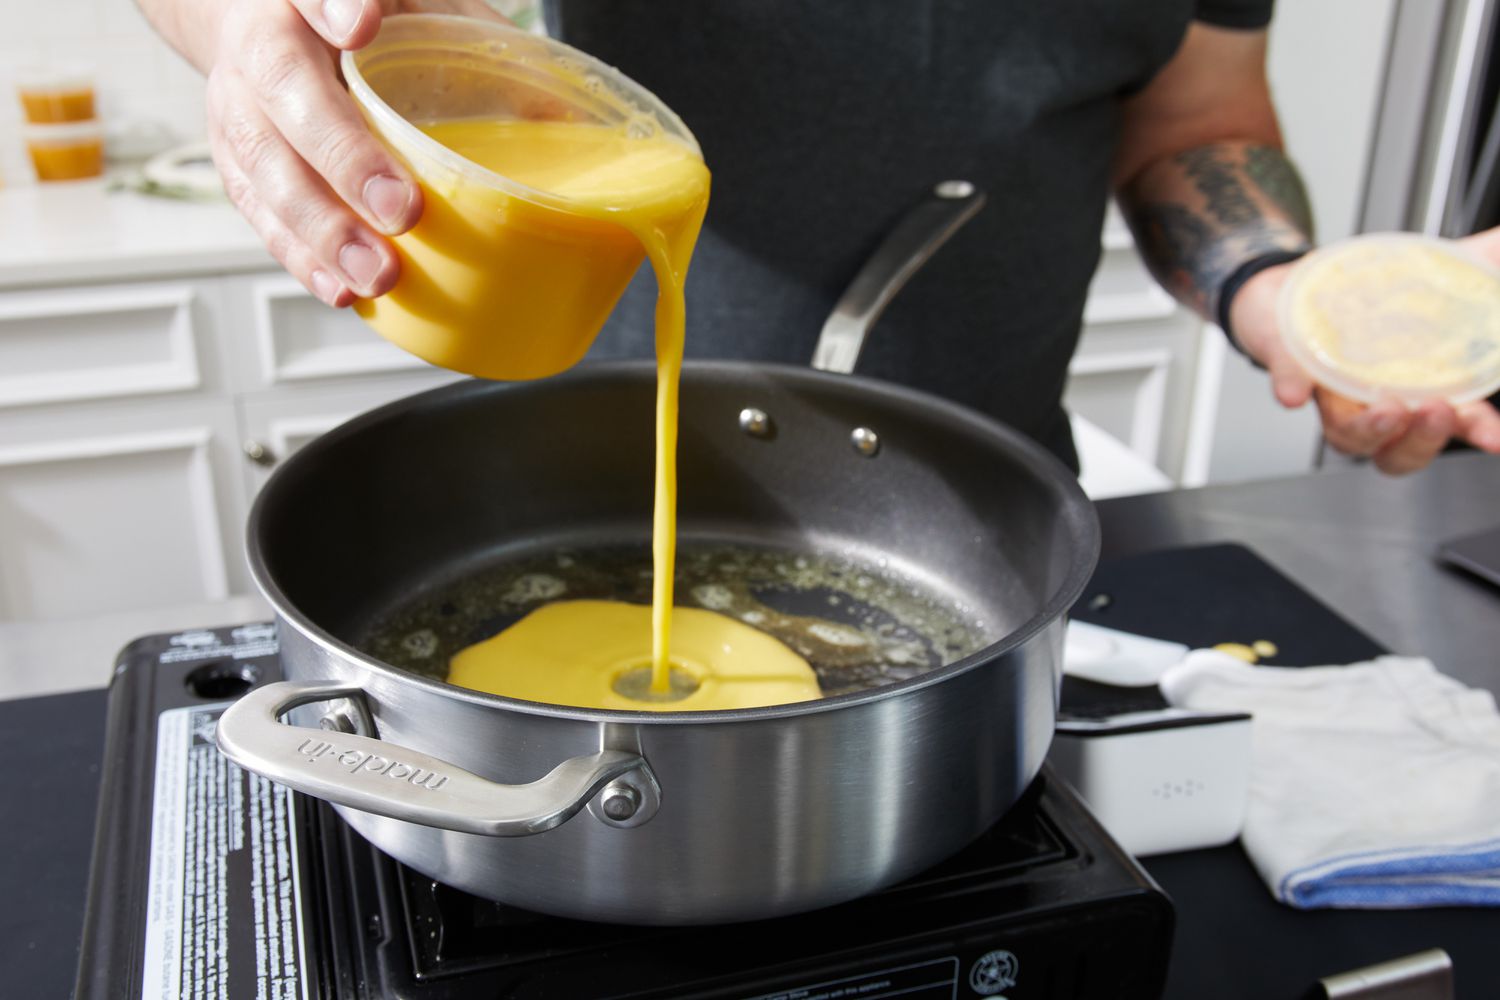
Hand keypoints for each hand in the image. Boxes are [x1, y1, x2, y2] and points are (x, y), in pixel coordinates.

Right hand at [200, 0, 504, 306]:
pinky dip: (301, 255)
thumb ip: (476, 48)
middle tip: (402, 210)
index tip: (362, 24)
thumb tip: (567, 123)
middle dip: (345, 158)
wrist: (266, 25)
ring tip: (376, 273)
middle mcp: (261, 42)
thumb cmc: (361, 22)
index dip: (334, 5)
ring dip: (323, 229)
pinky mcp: (234, 160)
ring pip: (264, 165)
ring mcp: (238, 103)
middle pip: (287, 92)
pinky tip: (340, 287)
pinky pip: (259, 212)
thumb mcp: (422, 9)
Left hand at [1228, 230, 1499, 474]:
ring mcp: (1333, 396)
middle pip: (1399, 451)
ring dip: (1370, 430)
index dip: (1477, 432)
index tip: (1494, 437)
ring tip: (1388, 407)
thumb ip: (1484, 262)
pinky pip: (1292, 388)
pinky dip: (1294, 389)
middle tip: (1435, 411)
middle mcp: (1376, 403)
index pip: (1457, 422)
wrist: (1295, 283)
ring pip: (1349, 438)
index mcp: (1419, 387)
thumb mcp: (1437, 272)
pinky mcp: (1290, 373)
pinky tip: (1296, 395)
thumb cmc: (1366, 293)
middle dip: (1422, 440)